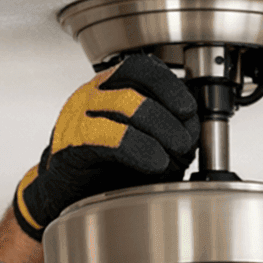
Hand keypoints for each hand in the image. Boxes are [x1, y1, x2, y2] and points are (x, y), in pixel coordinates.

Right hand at [12, 54, 198, 240]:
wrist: (70, 194)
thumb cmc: (108, 167)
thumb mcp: (146, 142)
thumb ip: (169, 130)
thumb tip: (192, 128)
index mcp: (111, 87)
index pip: (141, 68)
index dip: (169, 85)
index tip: (189, 110)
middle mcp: (94, 93)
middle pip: (135, 81)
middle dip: (167, 111)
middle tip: (185, 140)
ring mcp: (79, 113)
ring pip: (125, 104)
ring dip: (159, 128)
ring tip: (176, 152)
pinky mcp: (72, 140)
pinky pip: (107, 135)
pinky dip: (138, 148)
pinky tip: (154, 162)